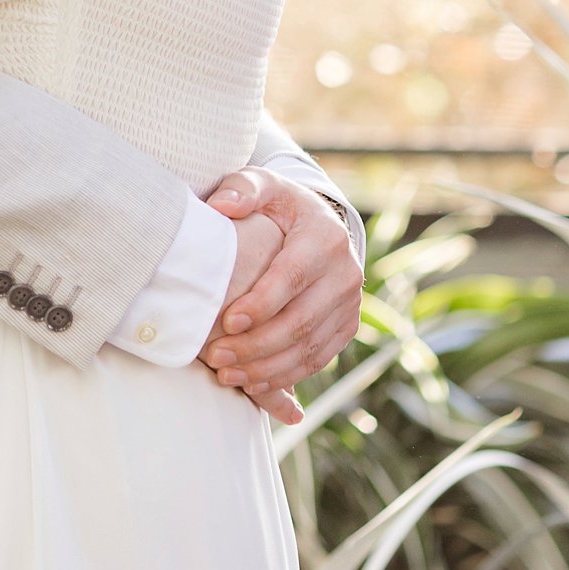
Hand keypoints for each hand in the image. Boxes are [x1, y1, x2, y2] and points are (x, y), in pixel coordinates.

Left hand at [199, 169, 362, 411]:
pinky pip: (318, 360)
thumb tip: (220, 205)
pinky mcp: (348, 327)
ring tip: (228, 375)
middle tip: (217, 357)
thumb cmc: (280, 206)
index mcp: (325, 237)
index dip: (260, 304)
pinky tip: (252, 384)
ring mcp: (350, 304)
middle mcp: (345, 273)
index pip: (292, 277)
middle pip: (300, 321)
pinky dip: (285, 377)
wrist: (319, 224)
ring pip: (310, 348)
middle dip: (256, 345)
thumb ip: (242, 188)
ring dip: (267, 368)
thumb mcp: (263, 185)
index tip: (226, 321)